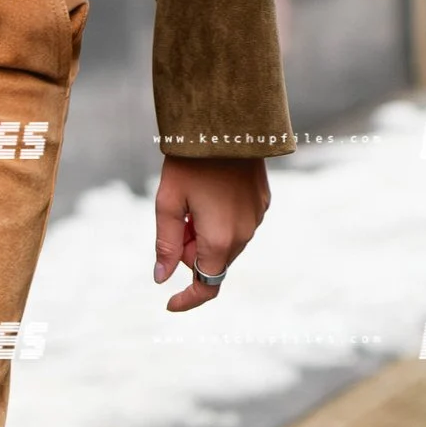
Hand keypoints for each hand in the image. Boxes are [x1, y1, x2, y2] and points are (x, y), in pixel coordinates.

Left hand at [154, 154, 269, 311]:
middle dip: (189, 251)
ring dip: (204, 234)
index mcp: (219, 240)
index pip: (207, 286)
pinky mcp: (263, 202)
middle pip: (212, 261)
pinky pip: (238, 224)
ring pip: (225, 244)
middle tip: (177, 218)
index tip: (169, 302)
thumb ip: (165, 244)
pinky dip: (220, 220)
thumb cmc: (190, 162)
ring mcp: (257, 218)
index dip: (187, 299)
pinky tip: (211, 192)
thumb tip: (162, 278)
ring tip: (194, 200)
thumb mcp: (167, 202)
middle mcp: (244, 235)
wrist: (227, 124)